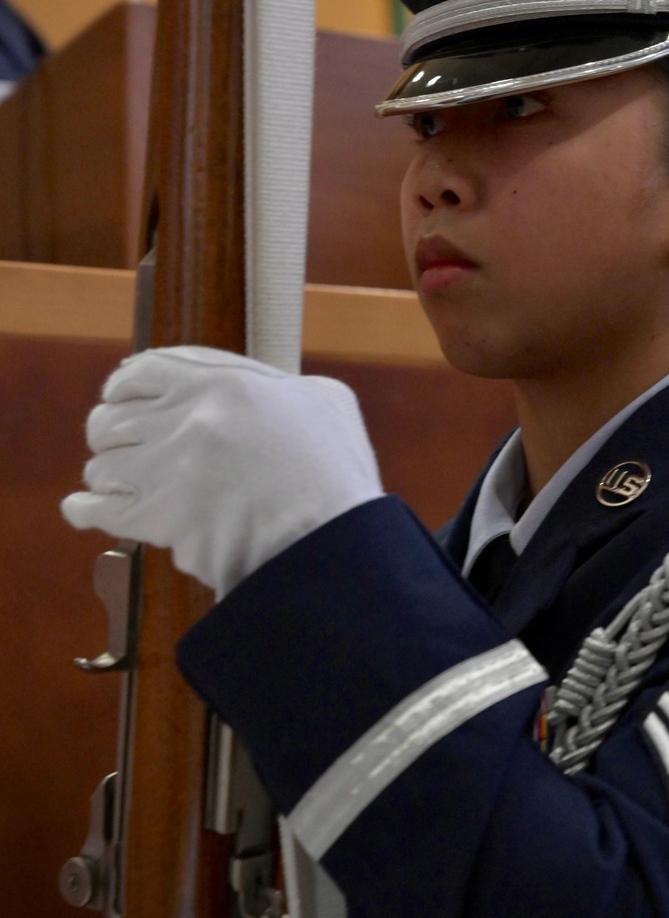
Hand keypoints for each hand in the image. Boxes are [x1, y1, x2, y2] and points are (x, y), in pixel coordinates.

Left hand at [62, 346, 383, 596]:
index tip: (118, 393)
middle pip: (113, 417)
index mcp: (228, 384)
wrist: (330, 547)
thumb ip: (280, 388)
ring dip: (107, 474)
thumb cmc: (339, 478)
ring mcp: (169, 469)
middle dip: (110, 432)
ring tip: (118, 483)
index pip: (148, 369)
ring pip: (102, 464)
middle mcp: (189, 419)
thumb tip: (257, 393)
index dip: (125, 382)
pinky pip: (96, 509)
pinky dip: (84, 509)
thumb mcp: (326, 402)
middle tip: (120, 446)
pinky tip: (82, 509)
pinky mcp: (156, 519)